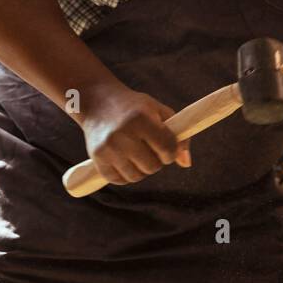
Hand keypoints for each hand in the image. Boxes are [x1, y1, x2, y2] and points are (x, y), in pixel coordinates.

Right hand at [75, 84, 191, 184]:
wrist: (98, 102)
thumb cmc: (134, 107)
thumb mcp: (159, 111)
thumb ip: (178, 135)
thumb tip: (186, 163)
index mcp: (141, 119)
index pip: (167, 148)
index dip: (171, 152)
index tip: (167, 148)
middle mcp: (123, 134)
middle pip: (152, 166)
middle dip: (156, 161)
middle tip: (150, 150)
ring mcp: (108, 147)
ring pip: (136, 177)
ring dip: (141, 170)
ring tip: (138, 155)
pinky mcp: (96, 157)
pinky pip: (118, 180)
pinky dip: (125, 175)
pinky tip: (125, 161)